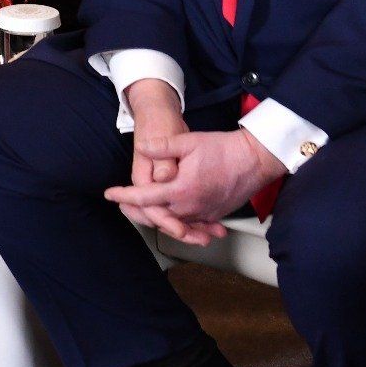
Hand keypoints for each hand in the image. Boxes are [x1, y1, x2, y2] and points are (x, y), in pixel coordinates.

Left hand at [105, 129, 287, 245]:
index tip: (110, 194)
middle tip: (122, 205)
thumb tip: (142, 146)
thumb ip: (163, 146)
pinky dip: (180, 223)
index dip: (124, 195)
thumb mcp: (189, 141)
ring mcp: (203, 214)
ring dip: (157, 219)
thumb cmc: (224, 149)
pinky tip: (174, 220)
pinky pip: (192, 224)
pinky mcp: (214, 215)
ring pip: (173, 223)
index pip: (144, 197)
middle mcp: (190, 206)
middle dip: (136, 211)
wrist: (255, 160)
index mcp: (180, 189)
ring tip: (142, 212)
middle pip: (155, 216)